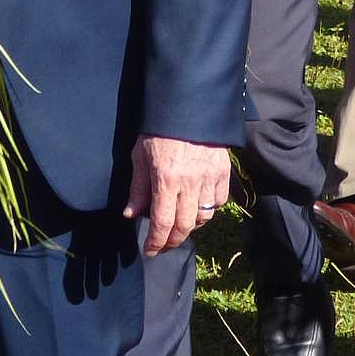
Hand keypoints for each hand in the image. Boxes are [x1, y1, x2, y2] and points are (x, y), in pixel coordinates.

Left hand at [122, 135, 230, 255]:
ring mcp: (210, 178)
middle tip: (163, 245)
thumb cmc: (159, 129)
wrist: (188, 104)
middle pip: (184, 226)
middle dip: (172, 241)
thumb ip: (138, 188)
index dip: (155, 242)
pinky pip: (218, 202)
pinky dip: (208, 209)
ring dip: (190, 226)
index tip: (150, 250)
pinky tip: (197, 205)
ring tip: (178, 224)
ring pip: (203, 217)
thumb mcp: (140, 155)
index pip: (162, 223)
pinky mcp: (223, 172)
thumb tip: (131, 214)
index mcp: (166, 179)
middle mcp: (190, 182)